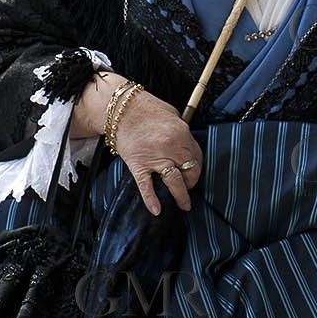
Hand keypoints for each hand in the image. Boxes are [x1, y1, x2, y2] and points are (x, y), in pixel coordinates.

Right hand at [111, 91, 202, 214]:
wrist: (118, 107)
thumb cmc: (144, 108)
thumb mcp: (172, 114)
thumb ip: (181, 132)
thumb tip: (187, 146)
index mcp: (182, 134)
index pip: (197, 156)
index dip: (197, 166)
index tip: (195, 172)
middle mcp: (171, 147)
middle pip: (190, 171)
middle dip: (192, 181)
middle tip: (190, 186)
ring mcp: (155, 157)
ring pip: (174, 182)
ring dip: (181, 196)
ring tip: (184, 205)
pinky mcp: (138, 164)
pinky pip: (146, 186)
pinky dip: (151, 200)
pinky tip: (156, 210)